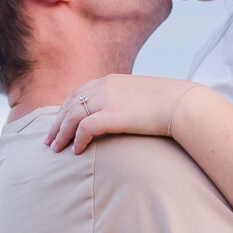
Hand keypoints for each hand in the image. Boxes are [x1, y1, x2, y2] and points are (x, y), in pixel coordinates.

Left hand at [47, 75, 189, 153]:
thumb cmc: (169, 104)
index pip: (78, 93)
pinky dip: (77, 140)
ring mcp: (107, 100)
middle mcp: (104, 87)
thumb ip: (126, 102)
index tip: (59, 124)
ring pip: (72, 116)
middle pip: (70, 104)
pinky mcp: (112, 115)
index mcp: (110, 81)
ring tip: (56, 149)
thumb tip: (124, 115)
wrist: (183, 104)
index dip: (65, 110)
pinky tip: (76, 151)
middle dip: (57, 123)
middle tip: (49, 140)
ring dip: (62, 134)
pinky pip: (84, 128)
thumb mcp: (142, 96)